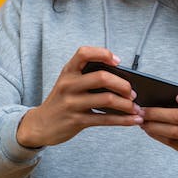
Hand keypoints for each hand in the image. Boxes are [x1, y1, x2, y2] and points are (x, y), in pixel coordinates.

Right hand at [16, 46, 143, 147]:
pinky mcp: (77, 120)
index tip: (118, 61)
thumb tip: (123, 80)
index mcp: (68, 71)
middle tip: (132, 92)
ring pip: (107, 99)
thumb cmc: (63, 100)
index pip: (84, 53)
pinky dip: (123, 120)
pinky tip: (133, 120)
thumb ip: (88, 76)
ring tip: (136, 108)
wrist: (40, 124)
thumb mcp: (69, 83)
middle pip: (102, 78)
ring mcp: (72, 103)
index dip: (103, 54)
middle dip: (123, 85)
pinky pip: (105, 119)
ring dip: (127, 104)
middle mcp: (69, 84)